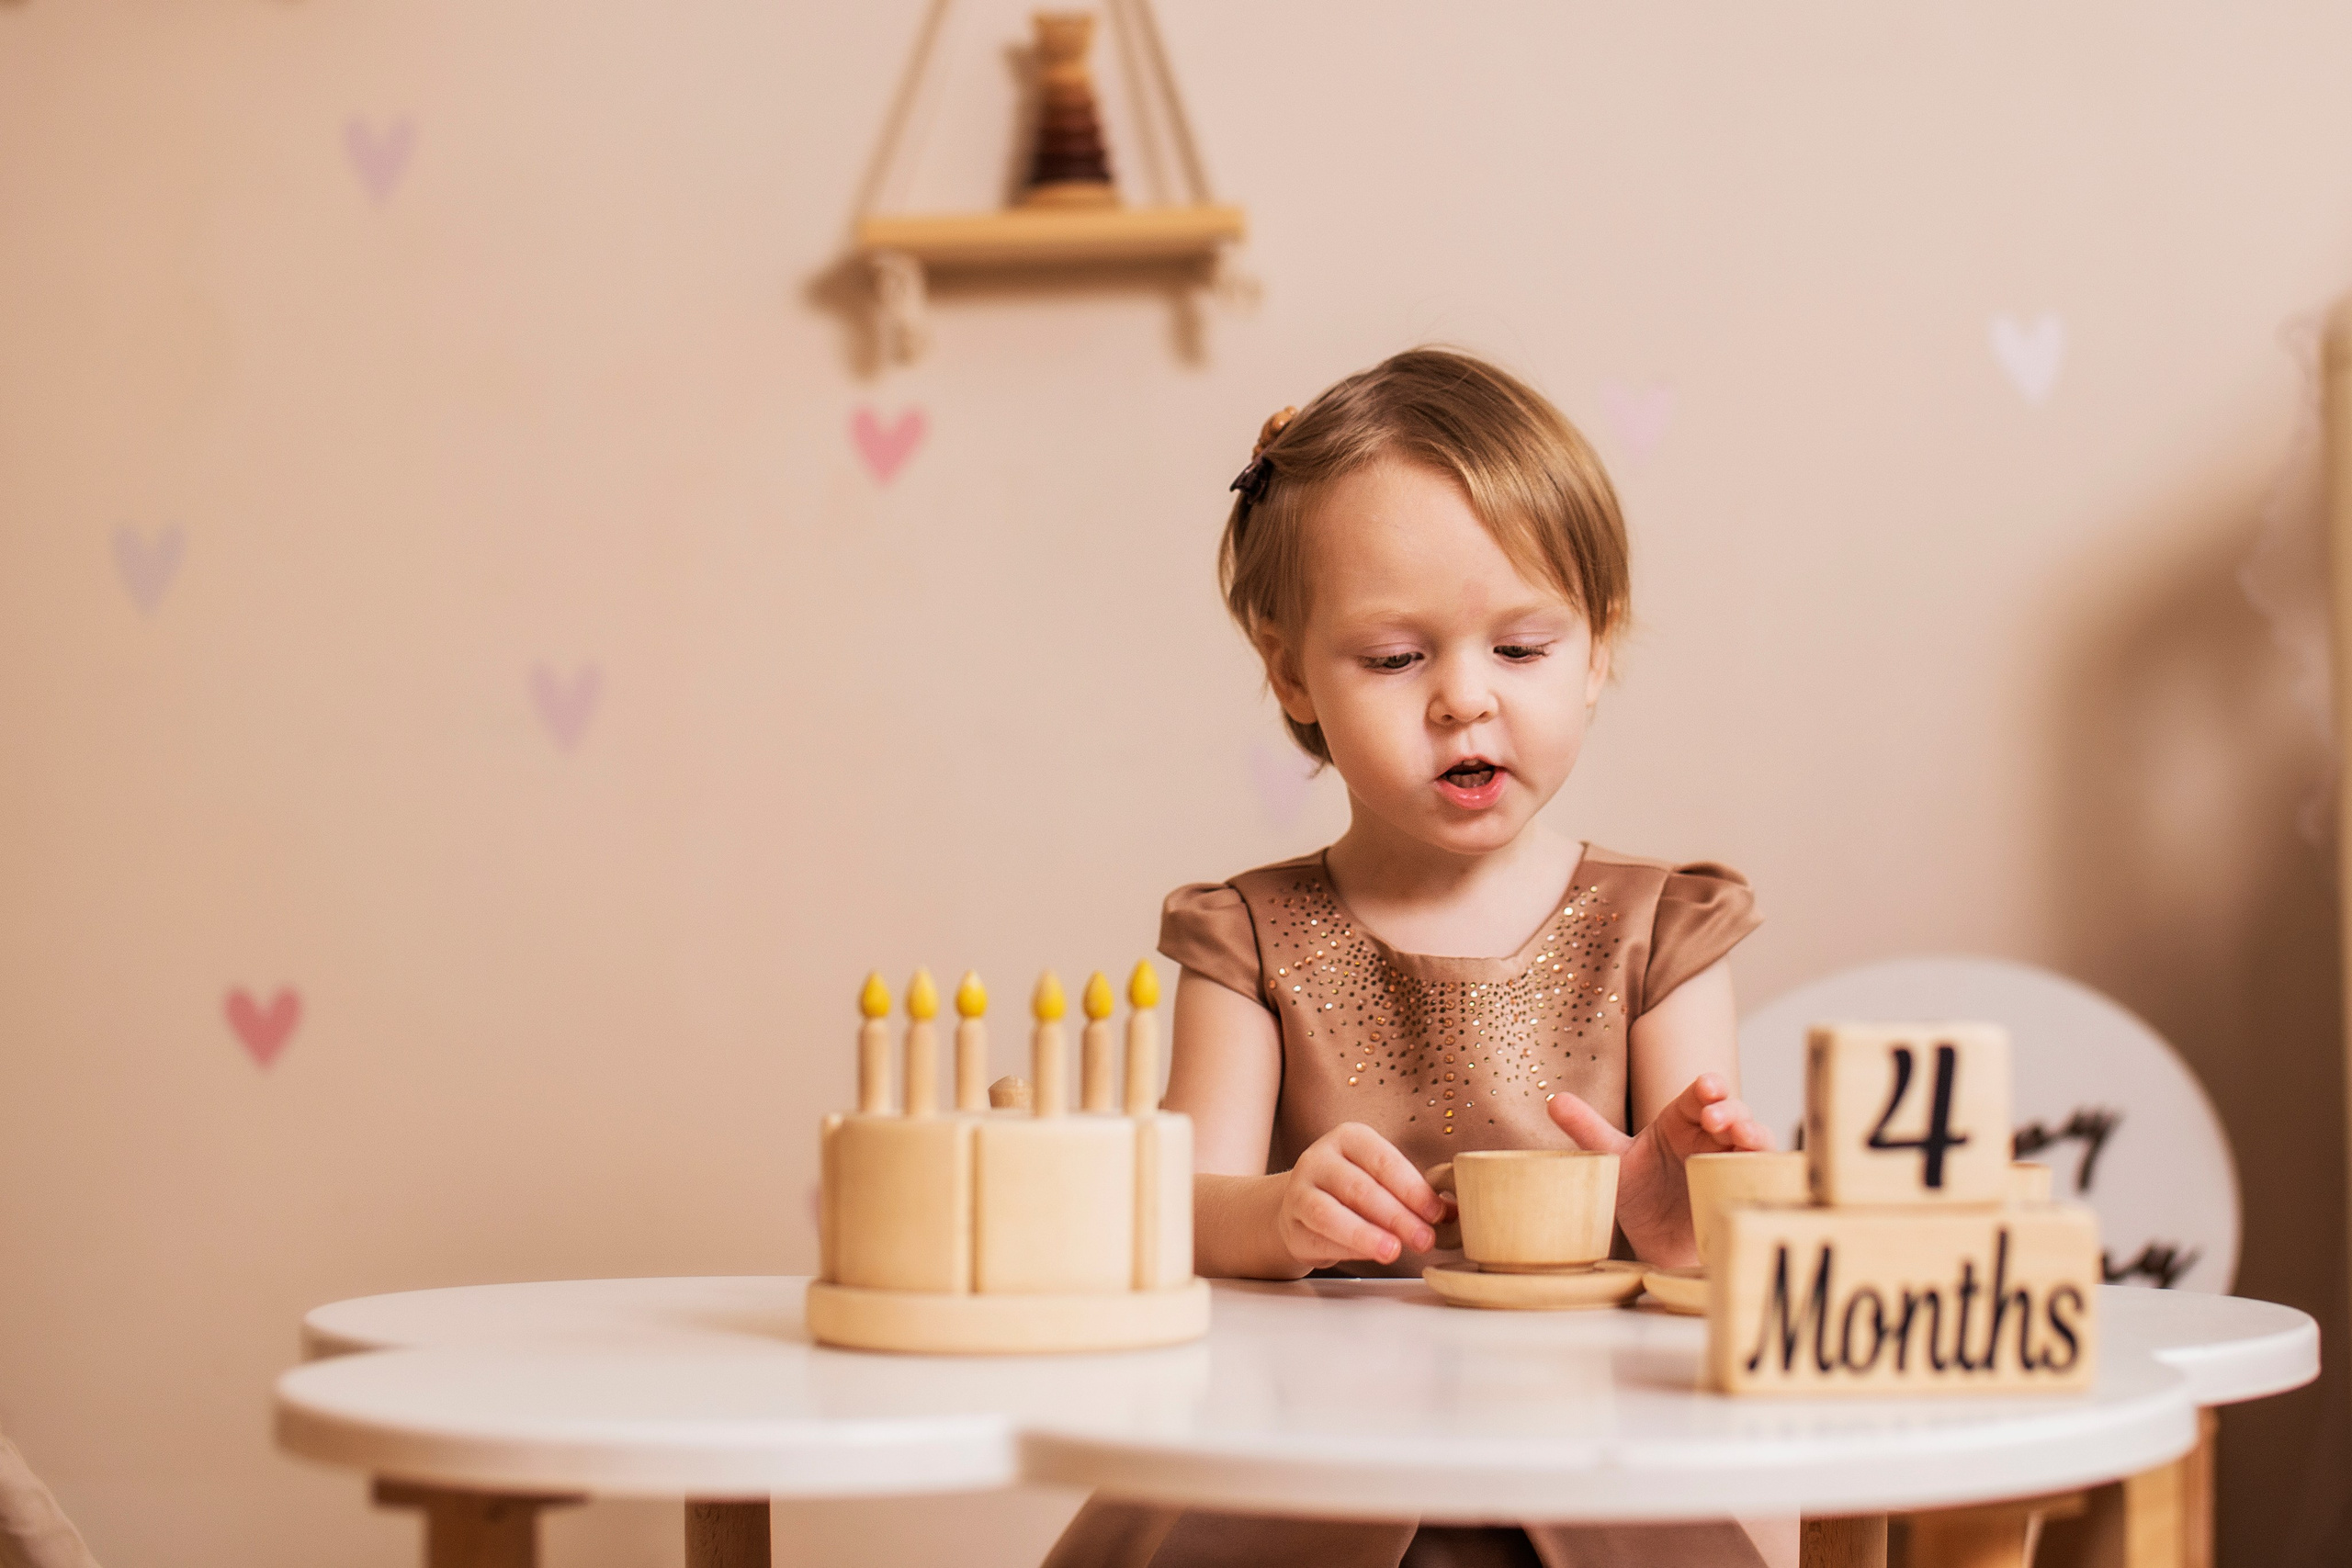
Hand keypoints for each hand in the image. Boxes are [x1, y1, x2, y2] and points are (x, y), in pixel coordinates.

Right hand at [1274, 1122, 1449, 1269]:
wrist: (1303, 1207)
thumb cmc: (1354, 1192)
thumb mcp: (1383, 1182)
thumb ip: (1414, 1195)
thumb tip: (1456, 1213)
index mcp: (1350, 1138)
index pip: (1384, 1161)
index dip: (1412, 1188)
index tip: (1436, 1213)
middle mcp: (1320, 1158)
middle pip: (1361, 1188)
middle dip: (1397, 1216)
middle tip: (1424, 1240)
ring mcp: (1300, 1189)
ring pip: (1330, 1213)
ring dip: (1365, 1234)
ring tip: (1394, 1252)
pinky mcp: (1290, 1221)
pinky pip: (1318, 1236)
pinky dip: (1346, 1247)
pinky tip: (1370, 1255)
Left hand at [1545, 1073, 1770, 1266]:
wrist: (1657, 1244)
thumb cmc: (1641, 1193)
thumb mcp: (1613, 1160)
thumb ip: (1587, 1130)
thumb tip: (1553, 1100)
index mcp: (1682, 1121)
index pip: (1699, 1097)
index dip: (1707, 1089)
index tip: (1707, 1087)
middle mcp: (1713, 1138)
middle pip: (1733, 1114)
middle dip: (1730, 1112)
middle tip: (1717, 1118)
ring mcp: (1733, 1165)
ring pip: (1756, 1142)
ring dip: (1753, 1137)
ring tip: (1743, 1138)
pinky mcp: (1747, 1194)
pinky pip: (1768, 1179)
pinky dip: (1770, 1172)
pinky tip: (1764, 1172)